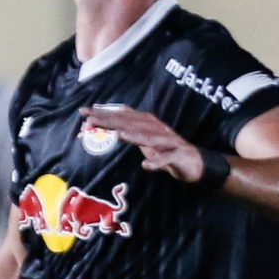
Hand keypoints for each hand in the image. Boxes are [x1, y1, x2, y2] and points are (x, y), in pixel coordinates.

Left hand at [80, 104, 203, 181]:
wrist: (195, 162)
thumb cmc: (165, 150)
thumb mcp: (143, 140)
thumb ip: (127, 133)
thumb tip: (103, 129)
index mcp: (146, 123)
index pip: (122, 115)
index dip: (103, 113)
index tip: (83, 112)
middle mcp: (156, 128)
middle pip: (131, 123)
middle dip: (110, 121)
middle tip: (89, 119)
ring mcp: (168, 141)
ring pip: (149, 138)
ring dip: (134, 136)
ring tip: (117, 135)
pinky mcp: (178, 155)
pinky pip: (166, 159)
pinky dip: (157, 162)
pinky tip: (146, 166)